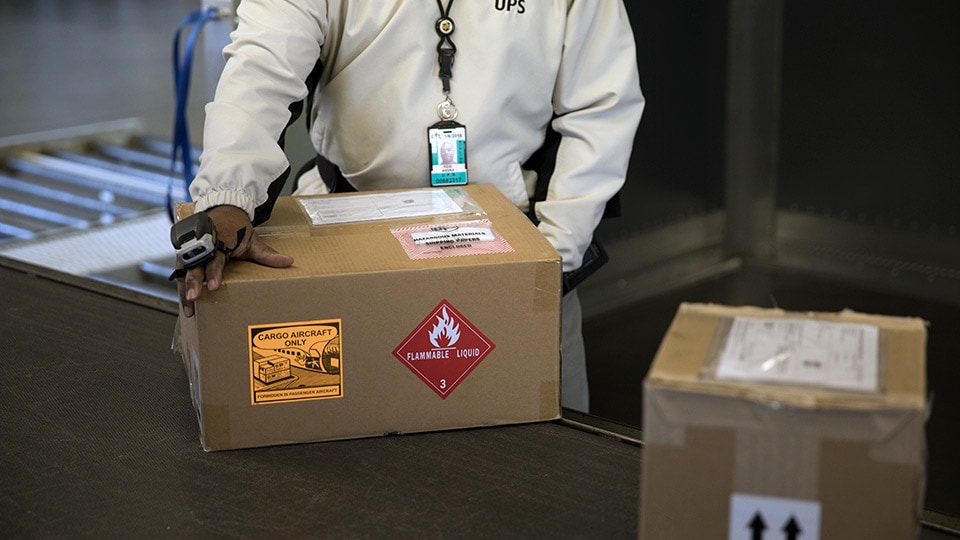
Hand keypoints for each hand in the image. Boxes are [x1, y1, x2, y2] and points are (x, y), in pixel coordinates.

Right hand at [176, 205, 293, 316]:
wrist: (223, 209)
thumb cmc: (237, 226)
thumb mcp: (253, 239)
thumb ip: (267, 254)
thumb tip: (289, 261)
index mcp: (219, 239)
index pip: (215, 259)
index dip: (213, 273)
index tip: (213, 287)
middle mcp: (202, 243)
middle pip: (194, 265)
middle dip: (192, 283)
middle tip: (193, 299)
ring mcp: (191, 247)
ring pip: (184, 269)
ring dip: (185, 288)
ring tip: (189, 308)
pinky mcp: (186, 252)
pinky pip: (182, 269)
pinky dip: (183, 284)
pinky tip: (186, 302)